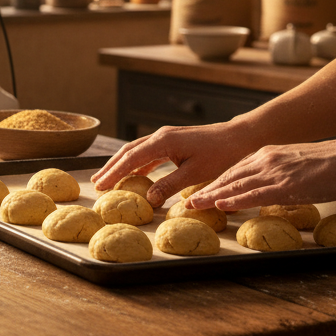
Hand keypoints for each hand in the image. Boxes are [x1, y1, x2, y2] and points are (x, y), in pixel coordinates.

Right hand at [91, 122, 257, 206]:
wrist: (239, 137)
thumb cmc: (221, 155)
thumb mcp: (195, 174)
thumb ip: (169, 185)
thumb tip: (148, 199)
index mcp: (163, 142)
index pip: (131, 159)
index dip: (114, 173)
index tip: (100, 186)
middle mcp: (160, 136)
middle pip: (127, 152)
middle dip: (110, 168)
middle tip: (96, 183)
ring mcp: (166, 137)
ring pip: (135, 150)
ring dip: (120, 164)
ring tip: (107, 178)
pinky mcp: (172, 141)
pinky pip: (147, 152)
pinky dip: (136, 163)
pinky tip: (134, 174)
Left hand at [186, 139, 335, 210]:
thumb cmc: (330, 164)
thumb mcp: (294, 163)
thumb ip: (278, 172)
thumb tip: (268, 187)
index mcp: (267, 154)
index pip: (235, 170)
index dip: (217, 182)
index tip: (202, 191)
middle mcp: (265, 160)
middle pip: (229, 177)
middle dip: (207, 190)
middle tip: (188, 201)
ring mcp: (274, 173)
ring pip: (236, 186)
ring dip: (212, 196)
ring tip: (194, 205)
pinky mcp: (285, 185)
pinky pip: (255, 194)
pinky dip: (236, 200)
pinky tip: (221, 205)